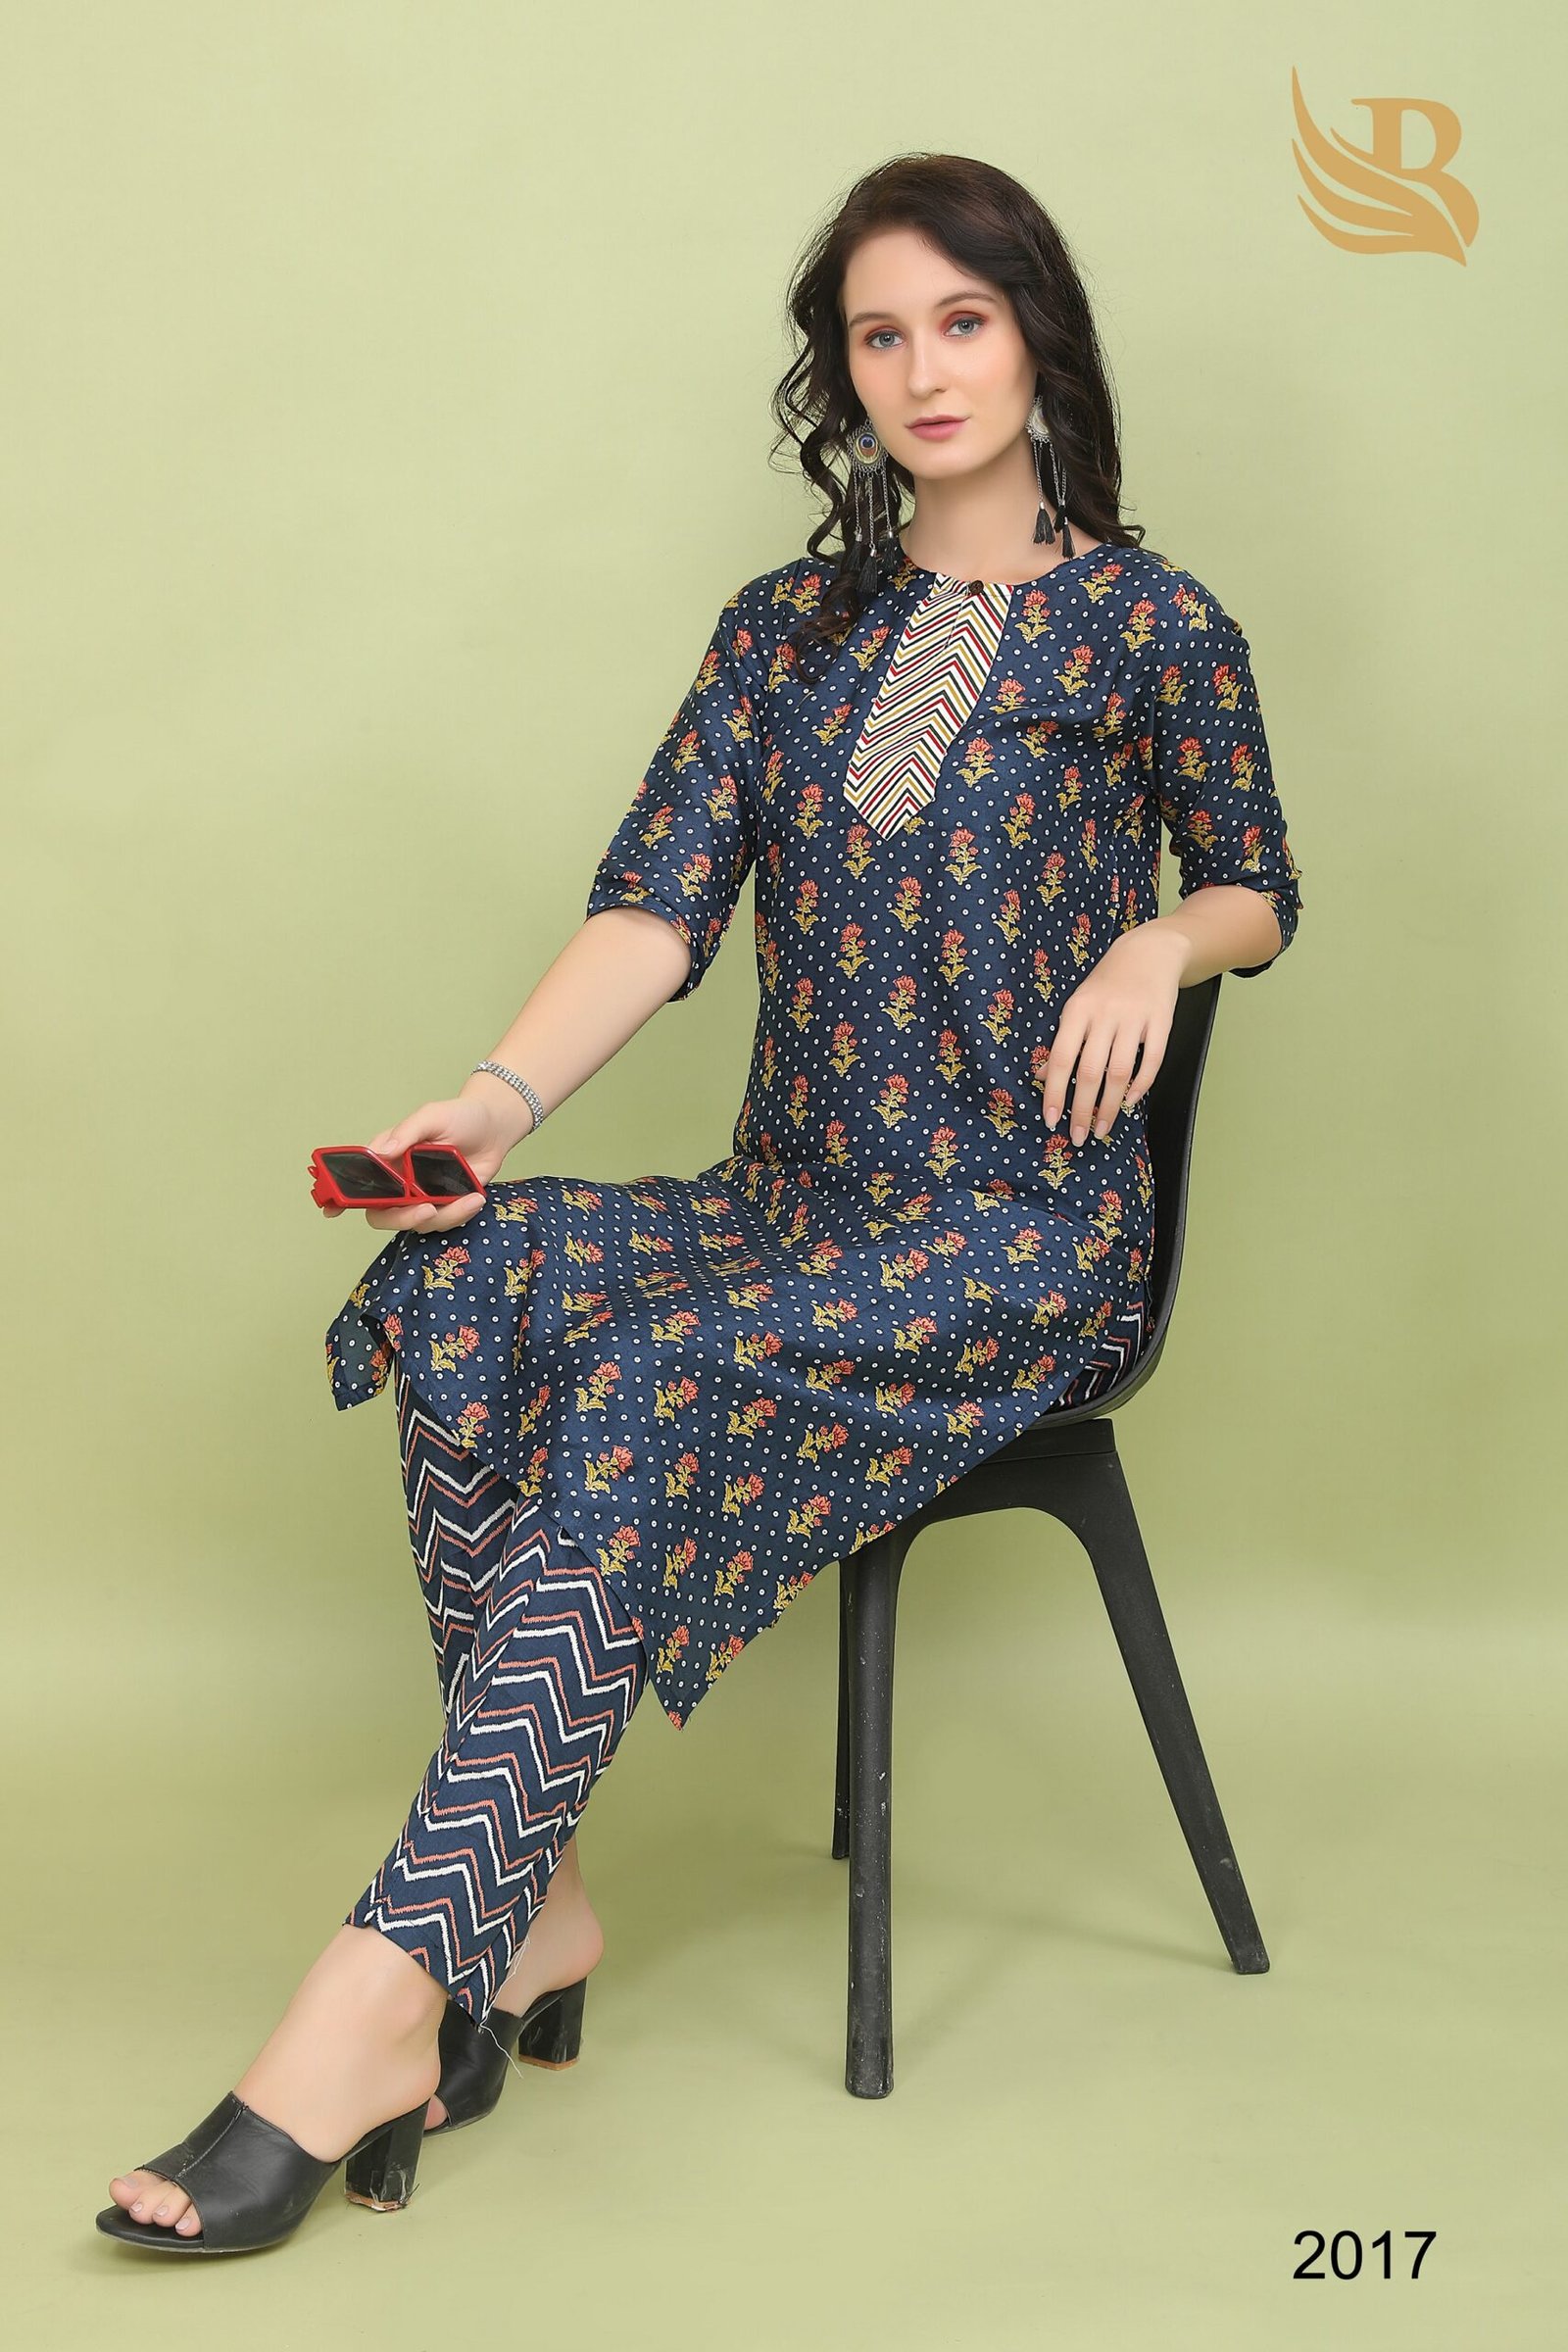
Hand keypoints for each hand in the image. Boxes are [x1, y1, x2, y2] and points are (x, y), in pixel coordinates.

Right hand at [318, 1096, 512, 1232]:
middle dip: (402, 1218)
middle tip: (426, 1210)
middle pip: (383, 1213)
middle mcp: (400, 1182)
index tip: (333, 1210)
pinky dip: (460, 1214)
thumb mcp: (432, 1115)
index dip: (342, 1197)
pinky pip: (443, 1222)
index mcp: (388, 1158)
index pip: (359, 1180)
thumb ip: (406, 1132)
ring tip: (471, 1198)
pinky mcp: (445, 1205)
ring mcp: (422, 1196)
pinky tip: (476, 1198)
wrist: (495, 1127)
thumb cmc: (460, 1116)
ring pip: (417, 1223)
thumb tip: (381, 1153)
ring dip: (444, 1216)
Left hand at [1037, 924, 1187, 1144]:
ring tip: (1103, 1128)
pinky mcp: (1161, 1020)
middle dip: (1083, 1109)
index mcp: (1077, 1010)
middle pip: (1091, 1071)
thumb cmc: (1106, 985)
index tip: (1051, 1121)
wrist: (1148, 952)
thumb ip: (1063, 1040)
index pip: (1061, 1058)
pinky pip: (1152, 1060)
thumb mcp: (1078, 1006)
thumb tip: (1042, 1076)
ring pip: (1120, 1071)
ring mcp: (1134, 1017)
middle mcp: (1105, 1013)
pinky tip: (1130, 1101)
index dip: (1054, 1092)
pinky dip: (1141, 1085)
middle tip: (1078, 1137)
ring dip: (1110, 1105)